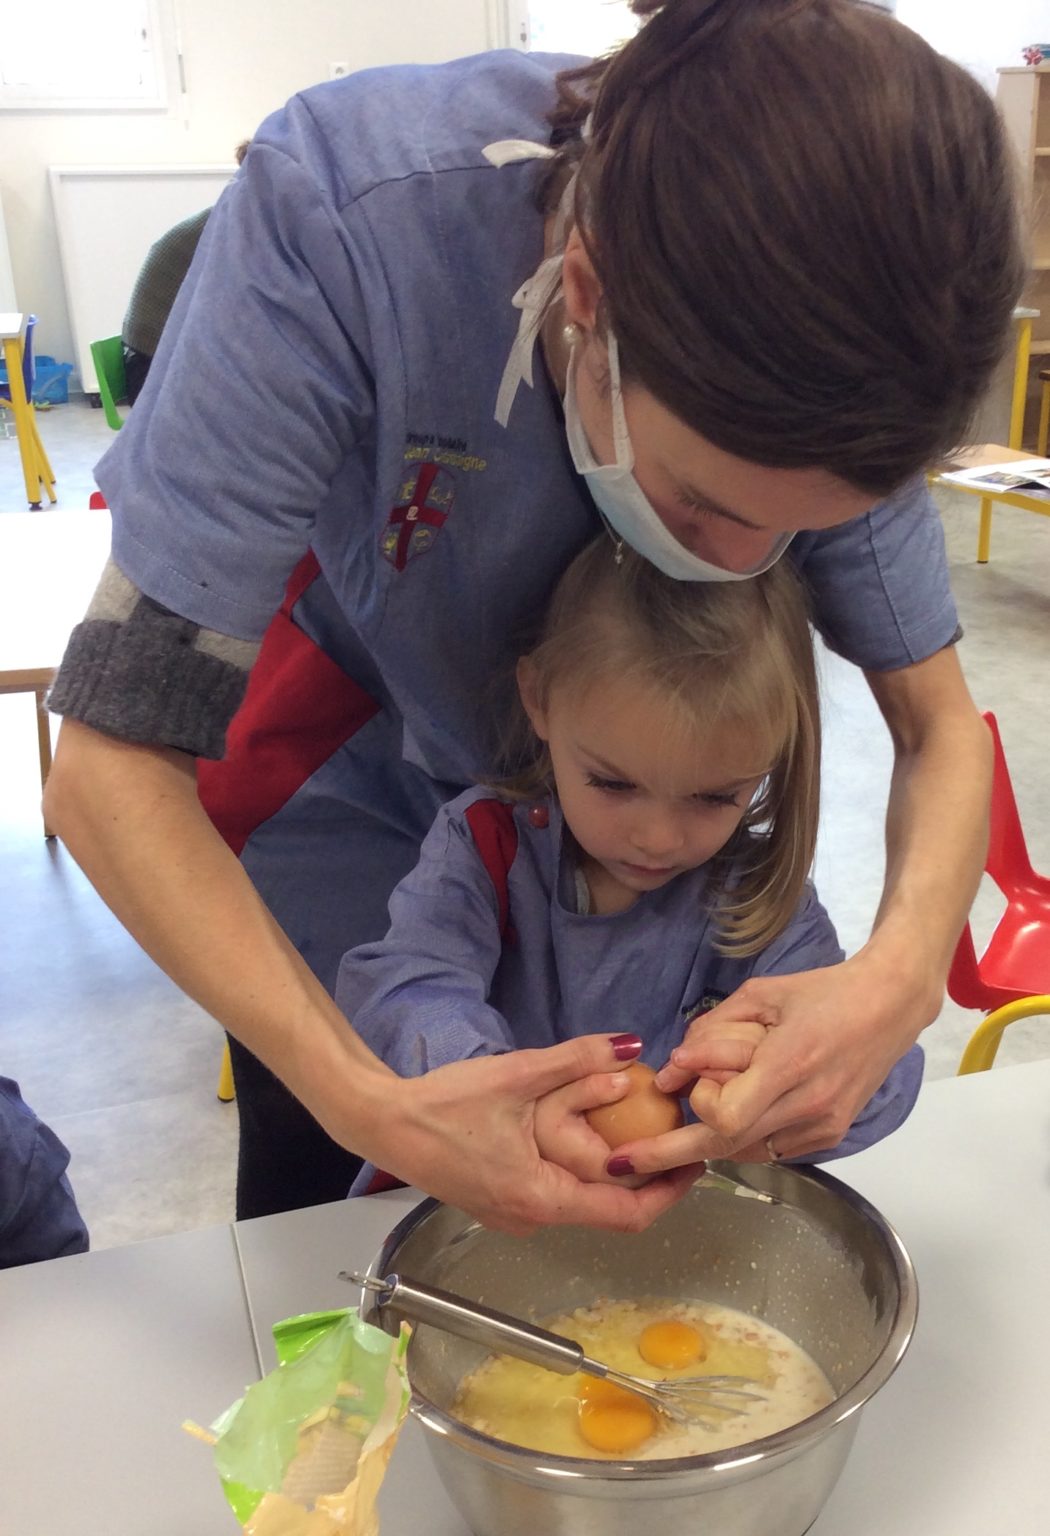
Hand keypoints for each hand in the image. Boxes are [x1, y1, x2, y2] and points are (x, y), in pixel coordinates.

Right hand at [361, 1034, 699, 1234]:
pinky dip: (579, 1163)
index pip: (627, 1215)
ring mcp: (513, 1215)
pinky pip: (555, 1190)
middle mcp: (532, 1219)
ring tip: (636, 1124)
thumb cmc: (443, 1104)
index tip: (696, 1162)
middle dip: (643, 1170)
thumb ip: (577, 1061)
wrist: (382, 1121)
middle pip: (607, 1207)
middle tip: (671, 1132)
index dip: (670, 1191)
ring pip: (580, 1197)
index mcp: (542, 1198)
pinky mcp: (500, 1201)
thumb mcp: (517, 1075)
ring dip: (609, 1164)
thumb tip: (632, 1049)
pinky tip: (585, 1128)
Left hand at [602, 953, 934, 1175]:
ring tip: (699, 1111)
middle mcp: (806, 1105)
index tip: (681, 1084)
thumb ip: (712, 1033)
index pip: (723, 1116)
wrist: (889, 1005)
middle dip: (673, 1153)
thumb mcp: (760, 995)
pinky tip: (744, 1108)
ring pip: (746, 1152)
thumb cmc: (821, 991)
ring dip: (713, 1139)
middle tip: (627, 1160)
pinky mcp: (831, 1135)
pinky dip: (745, 1136)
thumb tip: (671, 1071)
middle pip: (725, 1146)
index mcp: (788, 1064)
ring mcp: (822, 1126)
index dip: (696, 1104)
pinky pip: (771, 1149)